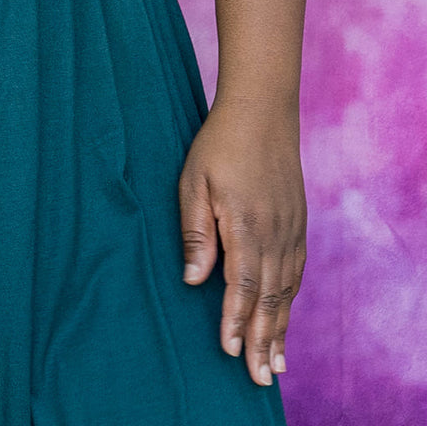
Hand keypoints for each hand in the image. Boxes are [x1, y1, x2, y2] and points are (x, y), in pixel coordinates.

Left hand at [178, 98, 306, 386]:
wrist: (262, 112)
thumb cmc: (219, 144)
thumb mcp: (194, 181)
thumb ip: (195, 232)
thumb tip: (192, 280)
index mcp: (246, 225)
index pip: (242, 285)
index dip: (236, 320)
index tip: (229, 351)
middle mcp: (275, 233)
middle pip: (270, 297)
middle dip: (263, 340)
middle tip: (259, 377)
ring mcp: (290, 229)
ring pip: (286, 289)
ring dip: (280, 327)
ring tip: (275, 363)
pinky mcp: (297, 223)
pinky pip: (296, 272)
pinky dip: (290, 300)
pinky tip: (284, 316)